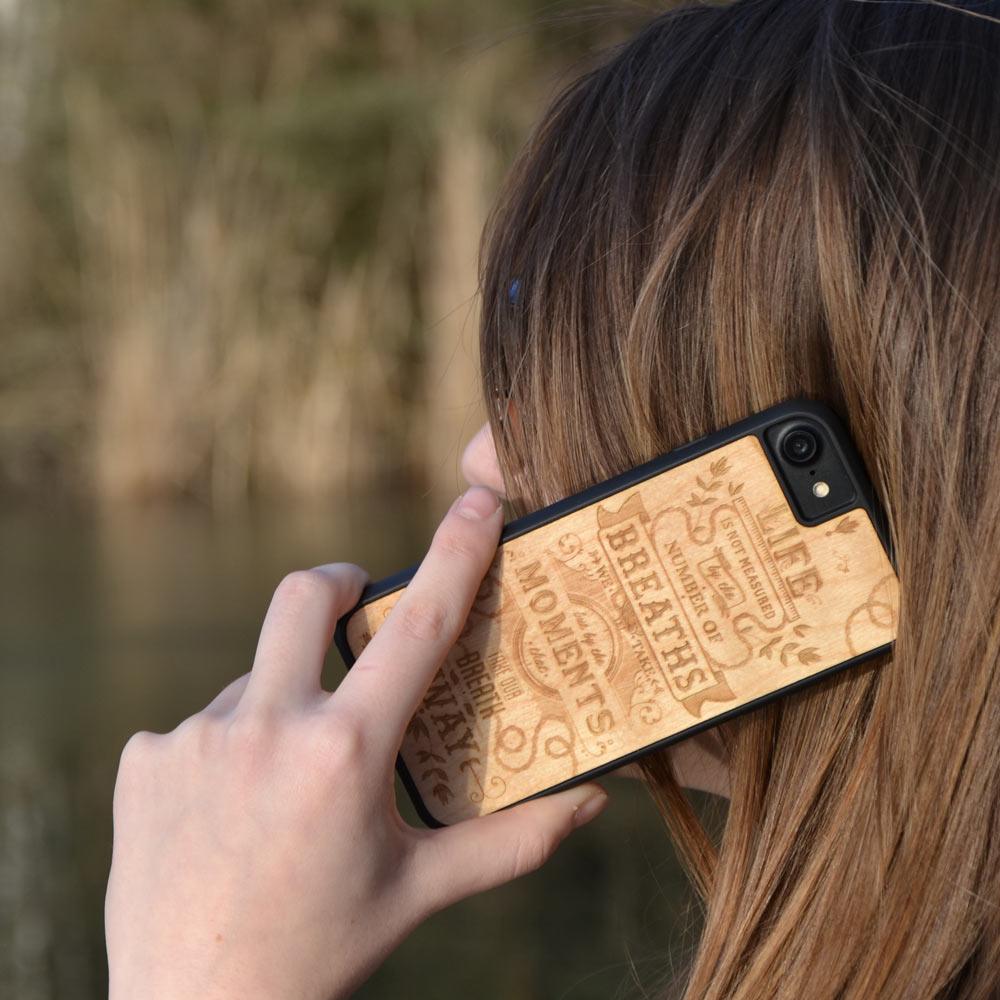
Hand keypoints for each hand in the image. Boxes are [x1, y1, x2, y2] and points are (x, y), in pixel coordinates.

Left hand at [105, 487, 607, 999]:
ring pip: (255, 678)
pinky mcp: (143, 760)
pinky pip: (200, 727)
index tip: (477, 502)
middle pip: (306, 595)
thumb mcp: (421, 892)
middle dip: (340, 584)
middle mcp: (267, 728)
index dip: (456, 553)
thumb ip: (513, 841)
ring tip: (286, 789)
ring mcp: (195, 739)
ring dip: (283, 706)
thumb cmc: (322, 953)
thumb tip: (594, 801)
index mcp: (347, 754)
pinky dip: (228, 752)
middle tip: (357, 606)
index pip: (419, 627)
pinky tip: (229, 817)